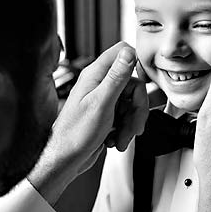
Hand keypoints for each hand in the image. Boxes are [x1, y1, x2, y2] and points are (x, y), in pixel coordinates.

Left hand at [28, 42, 148, 203]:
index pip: (122, 52)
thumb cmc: (76, 134)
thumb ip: (116, 77)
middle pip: (133, 84)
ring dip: (131, 123)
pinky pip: (126, 116)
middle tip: (134, 125)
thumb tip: (128, 52)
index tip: (144, 84)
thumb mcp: (101, 103)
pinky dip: (125, 130)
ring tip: (122, 138)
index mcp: (95, 75)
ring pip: (131, 103)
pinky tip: (116, 139)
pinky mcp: (107, 114)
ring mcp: (103, 100)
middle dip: (137, 108)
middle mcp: (99, 84)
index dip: (137, 66)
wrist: (67, 159)